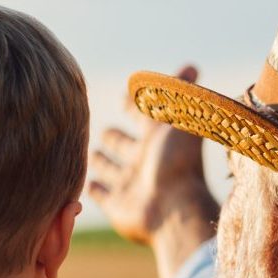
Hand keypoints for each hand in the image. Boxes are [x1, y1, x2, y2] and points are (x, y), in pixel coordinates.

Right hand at [87, 63, 219, 275]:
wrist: (173, 211)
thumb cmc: (177, 163)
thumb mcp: (180, 119)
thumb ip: (182, 92)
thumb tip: (193, 65)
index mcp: (159, 139)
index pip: (143, 116)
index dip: (134, 105)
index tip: (125, 97)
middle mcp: (144, 160)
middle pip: (124, 144)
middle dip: (114, 137)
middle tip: (105, 131)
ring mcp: (129, 183)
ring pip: (110, 168)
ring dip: (102, 162)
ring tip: (92, 156)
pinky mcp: (116, 205)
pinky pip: (101, 195)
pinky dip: (94, 189)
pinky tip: (84, 184)